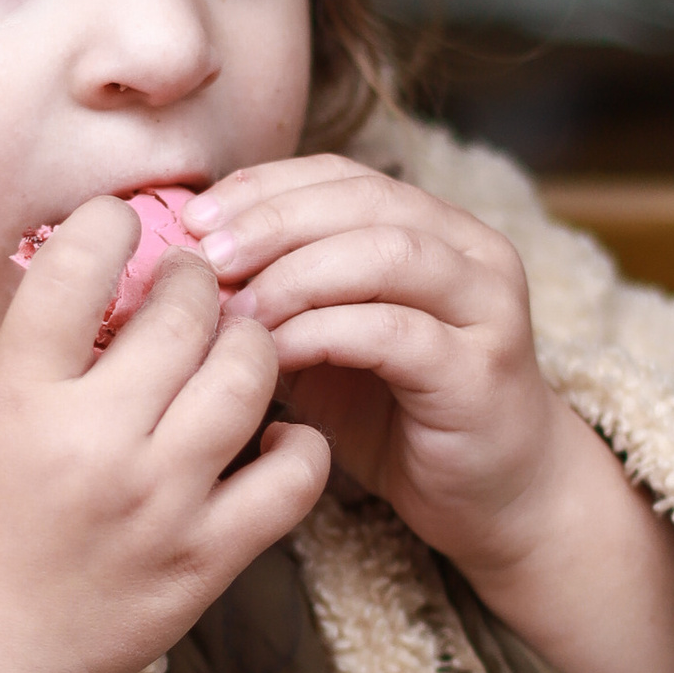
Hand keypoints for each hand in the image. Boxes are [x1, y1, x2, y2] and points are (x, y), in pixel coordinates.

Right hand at [0, 198, 329, 672]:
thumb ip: (50, 348)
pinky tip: (272, 432)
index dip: (109, 223)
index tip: (121, 222)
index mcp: (21, 397)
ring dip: (251, 341)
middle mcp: (96, 441)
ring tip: (236, 345)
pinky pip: (294, 473)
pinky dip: (297, 439)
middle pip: (184, 310)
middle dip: (195, 278)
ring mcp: (161, 500)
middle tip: (193, 284)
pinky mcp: (207, 555)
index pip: (79, 265)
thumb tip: (120, 271)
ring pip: (249, 372)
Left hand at [184, 157, 673, 672]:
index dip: (264, 187)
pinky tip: (273, 353)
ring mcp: (486, 307)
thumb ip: (278, 297)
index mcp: (434, 227)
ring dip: (295, 273)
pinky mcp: (482, 370)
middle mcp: (471, 251)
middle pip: (361, 201)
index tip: (195, 218)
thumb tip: (179, 268)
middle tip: (204, 258)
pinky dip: (324, 331)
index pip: (341, 174)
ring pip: (386, 251)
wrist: (494, 498)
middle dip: (271, 222)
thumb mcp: (326, 344)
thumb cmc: (399, 417)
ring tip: (233, 308)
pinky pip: (395, 331)